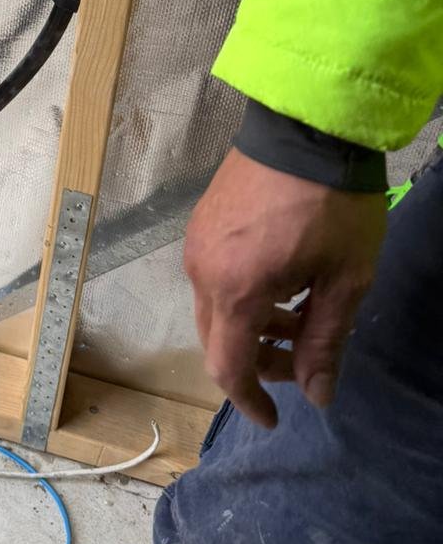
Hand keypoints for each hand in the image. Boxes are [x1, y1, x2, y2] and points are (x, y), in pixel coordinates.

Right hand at [184, 149, 386, 427]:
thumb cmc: (333, 205)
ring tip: (300, 314)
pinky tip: (281, 280)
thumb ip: (325, 342)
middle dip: (258, 361)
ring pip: (215, 308)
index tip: (275, 417)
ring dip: (252, 327)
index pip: (228, 368)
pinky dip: (242, 295)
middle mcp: (203, 271)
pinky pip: (213, 276)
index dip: (250, 400)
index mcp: (236, 291)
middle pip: (217, 340)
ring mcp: (197, 243)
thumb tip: (316, 395)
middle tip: (303, 359)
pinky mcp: (201, 221)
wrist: (306, 126)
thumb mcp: (346, 279)